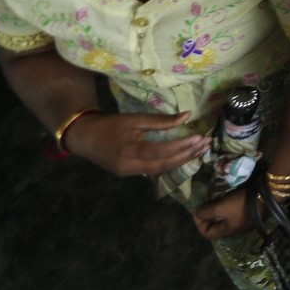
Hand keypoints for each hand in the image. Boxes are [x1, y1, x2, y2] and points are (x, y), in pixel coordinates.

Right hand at [68, 110, 211, 177]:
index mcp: (130, 151)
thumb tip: (187, 116)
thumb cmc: (110, 125)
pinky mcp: (128, 174)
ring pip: (160, 170)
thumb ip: (161, 120)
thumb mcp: (134, 119)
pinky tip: (183, 157)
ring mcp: (129, 173)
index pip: (161, 151)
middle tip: (206, 145)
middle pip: (164, 164)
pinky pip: (153, 171)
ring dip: (181, 161)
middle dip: (187, 156)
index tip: (200, 138)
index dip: (182, 146)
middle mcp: (130, 166)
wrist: (84, 137)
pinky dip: (169, 164)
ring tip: (199, 151)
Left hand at [193, 187, 256, 238]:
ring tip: (218, 200)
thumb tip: (196, 212)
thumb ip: (206, 212)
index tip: (198, 210)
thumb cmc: (241, 204)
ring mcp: (244, 223)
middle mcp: (235, 230)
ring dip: (219, 211)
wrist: (266, 197)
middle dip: (209, 216)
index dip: (199, 223)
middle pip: (216, 226)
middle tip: (207, 203)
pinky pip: (235, 213)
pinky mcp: (251, 214)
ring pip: (226, 219)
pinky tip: (230, 199)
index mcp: (226, 231)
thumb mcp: (221, 207)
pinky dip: (229, 207)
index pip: (207, 233)